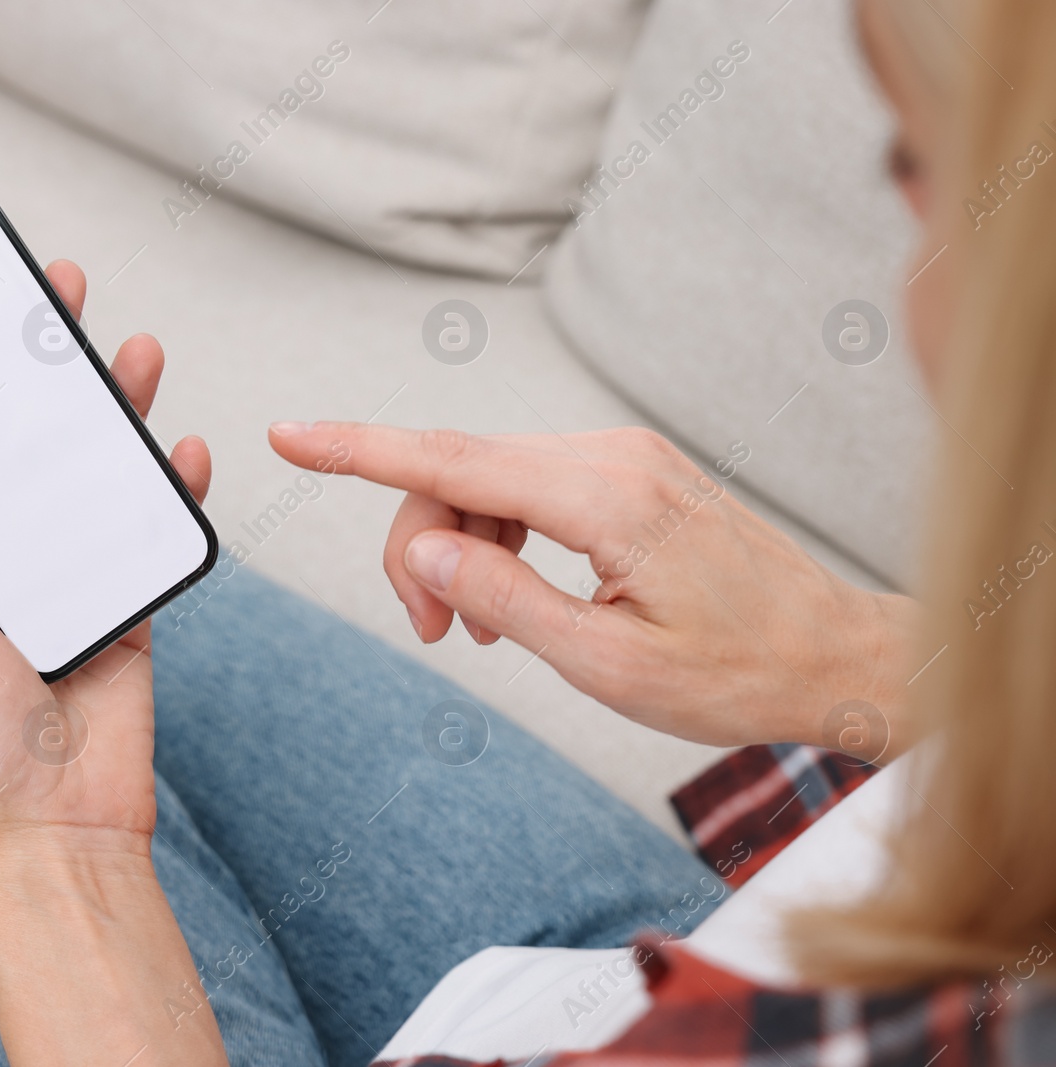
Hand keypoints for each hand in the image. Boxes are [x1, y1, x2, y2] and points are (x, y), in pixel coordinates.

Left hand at [0, 260, 212, 857]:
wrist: (59, 822)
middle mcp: (8, 555)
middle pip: (32, 440)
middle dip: (49, 367)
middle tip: (61, 294)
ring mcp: (73, 572)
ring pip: (98, 471)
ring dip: (117, 410)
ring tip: (134, 351)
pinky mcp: (128, 597)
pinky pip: (153, 528)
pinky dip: (172, 488)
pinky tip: (183, 449)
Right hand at [269, 422, 916, 754]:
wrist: (832, 656)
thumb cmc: (736, 672)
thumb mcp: (607, 664)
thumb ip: (503, 599)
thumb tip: (421, 552)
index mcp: (605, 498)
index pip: (452, 461)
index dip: (360, 449)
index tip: (289, 435)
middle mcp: (610, 456)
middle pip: (460, 472)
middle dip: (418, 546)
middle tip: (432, 639)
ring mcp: (622, 456)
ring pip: (489, 479)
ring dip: (459, 547)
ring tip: (473, 632)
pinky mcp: (629, 472)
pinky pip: (529, 485)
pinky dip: (499, 536)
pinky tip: (509, 598)